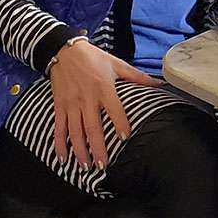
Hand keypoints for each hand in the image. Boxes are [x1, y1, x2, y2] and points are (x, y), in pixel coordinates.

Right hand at [50, 39, 160, 169]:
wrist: (65, 50)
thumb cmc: (94, 58)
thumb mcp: (117, 64)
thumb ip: (137, 77)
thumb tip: (159, 83)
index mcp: (104, 88)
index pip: (114, 108)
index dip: (119, 123)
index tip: (124, 138)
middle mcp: (87, 98)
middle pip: (92, 127)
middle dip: (97, 148)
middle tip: (103, 166)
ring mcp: (71, 104)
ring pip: (75, 131)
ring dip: (80, 151)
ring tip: (86, 167)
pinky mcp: (59, 106)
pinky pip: (58, 128)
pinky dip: (59, 144)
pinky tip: (63, 158)